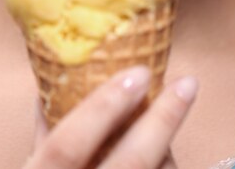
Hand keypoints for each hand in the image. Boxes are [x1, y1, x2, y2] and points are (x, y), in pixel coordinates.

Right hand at [25, 65, 197, 168]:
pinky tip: (169, 157)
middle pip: (130, 164)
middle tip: (187, 83)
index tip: (139, 74)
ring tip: (179, 114)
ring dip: (171, 151)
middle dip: (162, 121)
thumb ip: (47, 138)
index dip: (101, 108)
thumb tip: (52, 87)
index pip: (66, 147)